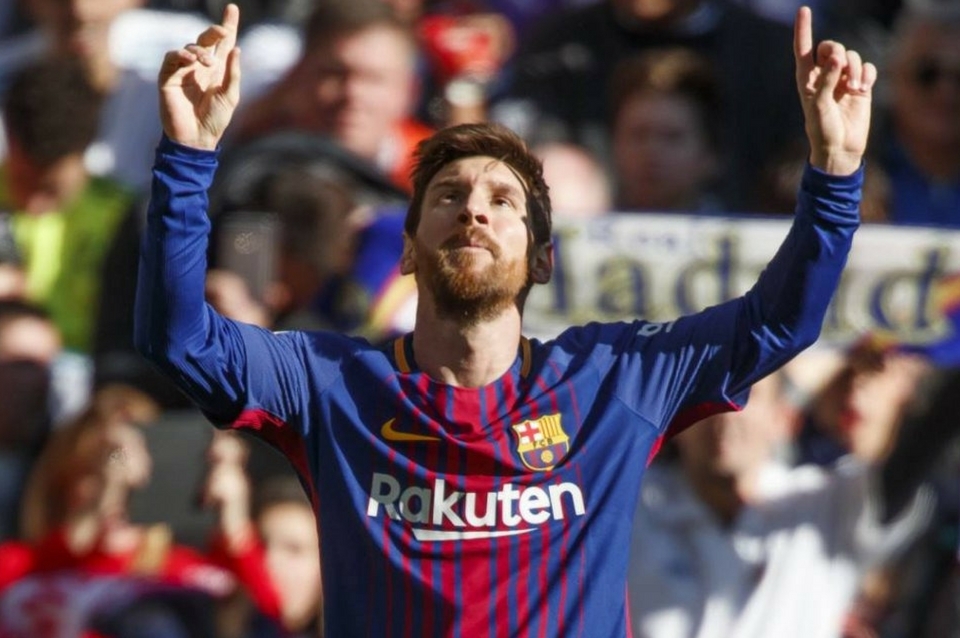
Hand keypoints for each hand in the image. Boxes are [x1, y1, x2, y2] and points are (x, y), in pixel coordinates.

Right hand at [158, 4, 240, 149]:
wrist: (197, 138)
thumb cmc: (215, 119)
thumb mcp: (230, 95)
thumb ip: (233, 72)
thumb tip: (237, 47)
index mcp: (217, 70)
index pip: (222, 44)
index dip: (227, 25)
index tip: (232, 8)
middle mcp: (200, 67)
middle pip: (205, 40)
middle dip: (214, 32)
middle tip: (223, 31)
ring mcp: (184, 71)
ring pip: (189, 47)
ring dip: (200, 50)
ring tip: (208, 64)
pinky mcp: (168, 78)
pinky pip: (172, 58)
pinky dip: (181, 55)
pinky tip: (190, 60)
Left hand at [793, 6, 875, 175]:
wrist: (841, 149)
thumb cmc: (822, 130)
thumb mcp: (819, 106)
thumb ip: (825, 80)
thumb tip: (836, 57)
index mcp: (806, 79)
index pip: (803, 49)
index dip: (804, 29)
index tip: (804, 10)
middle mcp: (824, 76)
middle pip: (833, 47)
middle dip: (839, 52)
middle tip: (841, 67)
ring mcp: (842, 80)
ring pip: (853, 57)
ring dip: (856, 68)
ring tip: (854, 88)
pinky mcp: (860, 86)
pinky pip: (868, 68)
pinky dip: (867, 75)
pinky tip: (863, 88)